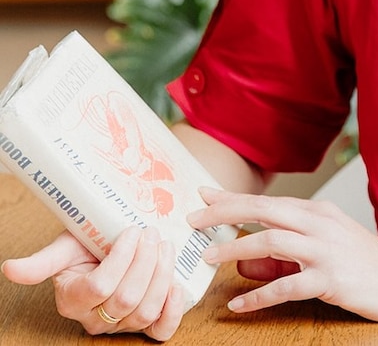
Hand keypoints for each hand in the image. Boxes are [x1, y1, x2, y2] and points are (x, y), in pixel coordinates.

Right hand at [1, 227, 184, 340]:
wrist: (107, 250)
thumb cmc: (87, 247)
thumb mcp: (65, 248)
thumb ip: (41, 262)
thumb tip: (8, 268)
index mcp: (73, 300)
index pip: (100, 286)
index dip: (122, 258)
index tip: (132, 230)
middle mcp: (96, 319)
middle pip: (127, 298)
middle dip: (145, 261)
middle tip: (152, 233)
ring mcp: (122, 325)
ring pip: (145, 311)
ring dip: (162, 275)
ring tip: (165, 246)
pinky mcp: (146, 325)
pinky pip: (161, 331)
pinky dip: (173, 310)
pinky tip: (177, 284)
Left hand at [188, 187, 377, 327]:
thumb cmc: (367, 265)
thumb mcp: (326, 249)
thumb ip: (284, 253)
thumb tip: (242, 258)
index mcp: (319, 212)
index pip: (268, 200)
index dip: (233, 197)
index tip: (203, 194)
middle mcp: (321, 223)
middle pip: (264, 210)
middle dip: (225, 212)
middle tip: (193, 220)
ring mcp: (326, 250)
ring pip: (271, 240)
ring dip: (234, 248)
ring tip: (206, 258)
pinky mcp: (332, 279)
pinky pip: (287, 286)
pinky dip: (258, 296)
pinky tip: (239, 305)